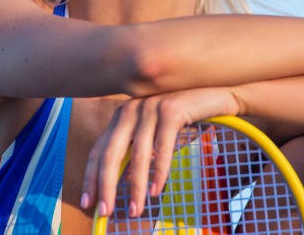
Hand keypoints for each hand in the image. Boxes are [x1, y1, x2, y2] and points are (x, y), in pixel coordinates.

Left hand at [80, 87, 241, 218]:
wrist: (215, 93)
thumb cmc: (184, 115)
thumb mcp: (154, 131)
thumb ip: (136, 148)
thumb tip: (122, 179)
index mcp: (122, 115)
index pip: (99, 148)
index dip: (91, 176)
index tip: (88, 202)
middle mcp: (131, 108)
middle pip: (111, 152)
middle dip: (106, 185)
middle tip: (105, 212)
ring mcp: (151, 107)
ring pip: (138, 154)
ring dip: (136, 186)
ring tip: (136, 209)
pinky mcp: (171, 110)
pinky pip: (162, 148)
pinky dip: (159, 172)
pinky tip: (157, 191)